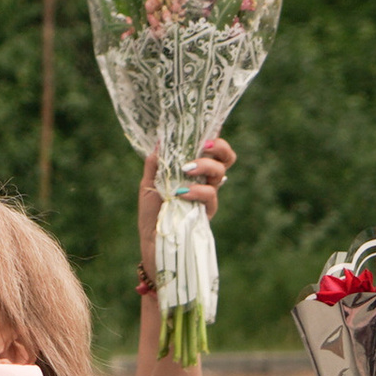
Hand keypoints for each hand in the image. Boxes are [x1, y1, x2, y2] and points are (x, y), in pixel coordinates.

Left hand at [138, 137, 233, 264]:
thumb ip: (155, 164)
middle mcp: (205, 182)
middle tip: (204, 145)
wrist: (152, 242)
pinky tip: (182, 192)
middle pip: (226, 158)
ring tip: (186, 169)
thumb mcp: (149, 185)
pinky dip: (197, 190)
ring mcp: (207, 196)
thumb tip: (160, 140)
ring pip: (220, 172)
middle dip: (220, 147)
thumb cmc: (152, 214)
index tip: (203, 132)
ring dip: (205, 165)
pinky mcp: (207, 212)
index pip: (211, 151)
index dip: (214, 138)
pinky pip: (210, 195)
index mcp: (193, 172)